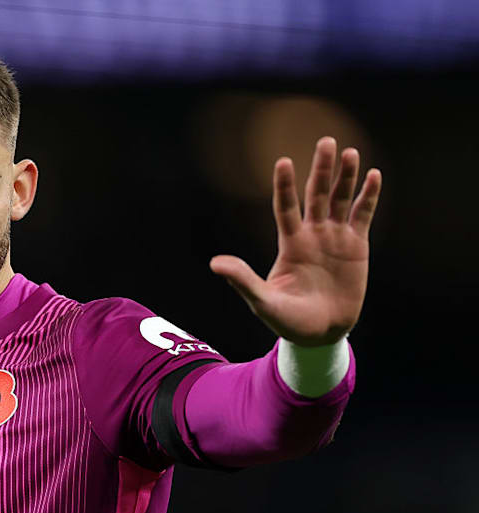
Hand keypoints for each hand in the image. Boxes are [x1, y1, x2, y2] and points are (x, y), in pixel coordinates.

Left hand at [210, 137, 381, 346]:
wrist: (319, 334)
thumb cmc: (287, 320)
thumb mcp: (262, 301)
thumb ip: (242, 280)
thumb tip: (215, 263)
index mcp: (289, 243)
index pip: (285, 207)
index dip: (285, 186)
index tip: (283, 161)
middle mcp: (312, 234)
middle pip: (316, 194)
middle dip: (321, 169)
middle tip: (325, 141)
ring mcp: (335, 238)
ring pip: (340, 200)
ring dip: (346, 177)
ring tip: (350, 151)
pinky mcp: (357, 247)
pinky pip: (363, 216)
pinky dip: (368, 196)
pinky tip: (373, 175)